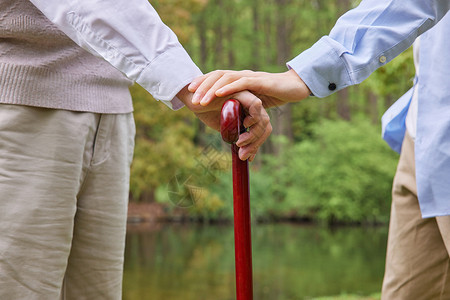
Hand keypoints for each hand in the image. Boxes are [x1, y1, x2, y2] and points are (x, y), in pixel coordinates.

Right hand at [177, 86, 271, 161]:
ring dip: (252, 135)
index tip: (247, 158)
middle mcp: (251, 107)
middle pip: (265, 125)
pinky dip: (252, 118)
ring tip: (239, 143)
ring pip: (262, 118)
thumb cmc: (208, 112)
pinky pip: (255, 105)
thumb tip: (245, 156)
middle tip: (242, 154)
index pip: (261, 130)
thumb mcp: (225, 129)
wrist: (194, 98)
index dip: (256, 145)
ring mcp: (250, 99)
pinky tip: (240, 126)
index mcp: (249, 114)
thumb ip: (236, 138)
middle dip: (255, 142)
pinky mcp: (243, 91)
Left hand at [188, 69, 310, 107]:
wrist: (294, 87)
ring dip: (212, 89)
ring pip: (226, 79)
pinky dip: (229, 88)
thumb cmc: (274, 95)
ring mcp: (250, 77)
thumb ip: (241, 107)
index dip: (202, 83)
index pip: (216, 78)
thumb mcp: (252, 102)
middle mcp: (242, 76)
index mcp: (238, 80)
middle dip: (202, 86)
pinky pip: (242, 83)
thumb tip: (230, 119)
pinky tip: (219, 94)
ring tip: (201, 100)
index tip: (189, 92)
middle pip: (217, 76)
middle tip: (192, 99)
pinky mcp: (260, 82)